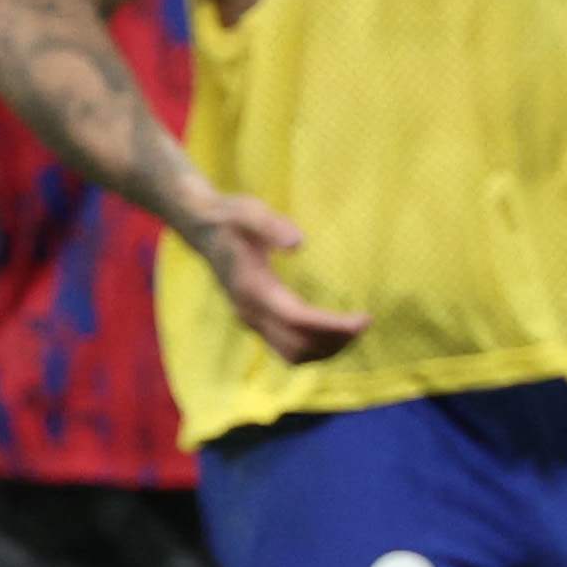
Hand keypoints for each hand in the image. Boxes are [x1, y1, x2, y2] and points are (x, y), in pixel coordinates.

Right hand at [183, 189, 370, 363]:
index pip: (299, 320)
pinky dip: (313, 349)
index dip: (333, 325)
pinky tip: (333, 334)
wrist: (201, 228)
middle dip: (335, 341)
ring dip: (325, 350)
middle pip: (298, 345)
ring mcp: (250, 320)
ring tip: (354, 332)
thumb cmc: (230, 217)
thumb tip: (299, 244)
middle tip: (365, 323)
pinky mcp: (254, 321)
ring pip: (292, 354)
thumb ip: (272, 226)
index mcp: (252, 288)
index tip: (364, 319)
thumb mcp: (250, 212)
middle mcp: (249, 312)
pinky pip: (286, 349)